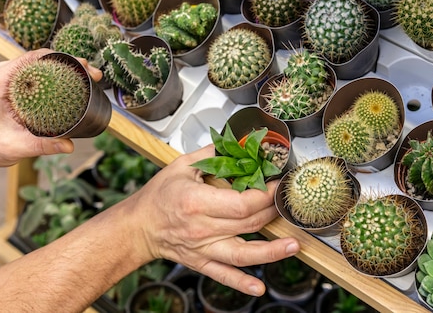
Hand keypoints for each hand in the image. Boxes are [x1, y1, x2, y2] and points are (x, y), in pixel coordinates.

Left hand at [0, 49, 102, 171]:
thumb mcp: (14, 147)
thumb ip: (41, 146)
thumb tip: (69, 145)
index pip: (32, 59)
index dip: (60, 58)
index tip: (82, 66)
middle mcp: (3, 73)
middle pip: (41, 58)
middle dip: (70, 62)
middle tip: (93, 74)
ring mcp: (10, 76)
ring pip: (43, 63)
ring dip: (68, 67)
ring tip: (90, 76)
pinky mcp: (17, 82)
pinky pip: (41, 72)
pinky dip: (60, 74)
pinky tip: (76, 82)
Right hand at [126, 145, 300, 296]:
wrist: (138, 226)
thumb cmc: (159, 196)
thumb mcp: (182, 166)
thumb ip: (212, 154)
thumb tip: (238, 143)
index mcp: (197, 202)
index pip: (242, 203)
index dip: (265, 196)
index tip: (277, 186)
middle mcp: (201, 228)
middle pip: (248, 224)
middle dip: (273, 213)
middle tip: (287, 204)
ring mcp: (202, 248)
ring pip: (243, 254)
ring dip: (271, 252)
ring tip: (294, 245)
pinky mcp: (201, 262)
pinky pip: (224, 275)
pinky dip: (241, 284)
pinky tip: (258, 288)